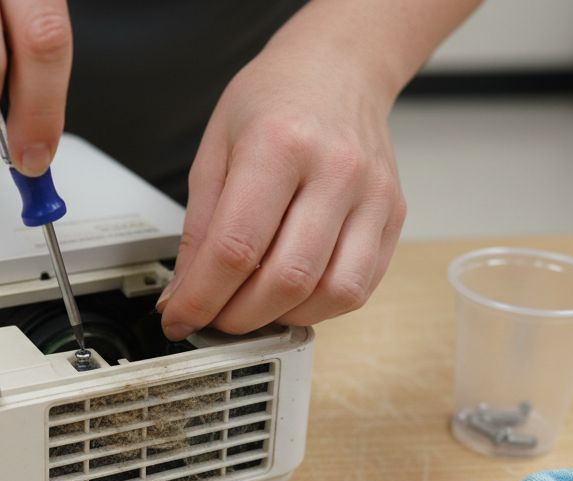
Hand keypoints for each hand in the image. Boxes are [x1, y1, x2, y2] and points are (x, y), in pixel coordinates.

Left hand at [156, 10, 408, 339]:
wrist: (338, 69)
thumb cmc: (275, 100)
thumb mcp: (215, 148)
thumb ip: (199, 226)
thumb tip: (185, 292)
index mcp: (280, 144)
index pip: (236, 247)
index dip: (202, 297)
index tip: (180, 317)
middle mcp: (335, 170)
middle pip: (286, 278)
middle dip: (238, 317)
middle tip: (213, 318)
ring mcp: (372, 195)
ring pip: (331, 293)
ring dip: (282, 319)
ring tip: (252, 308)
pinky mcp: (393, 215)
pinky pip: (359, 288)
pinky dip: (319, 307)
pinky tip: (292, 295)